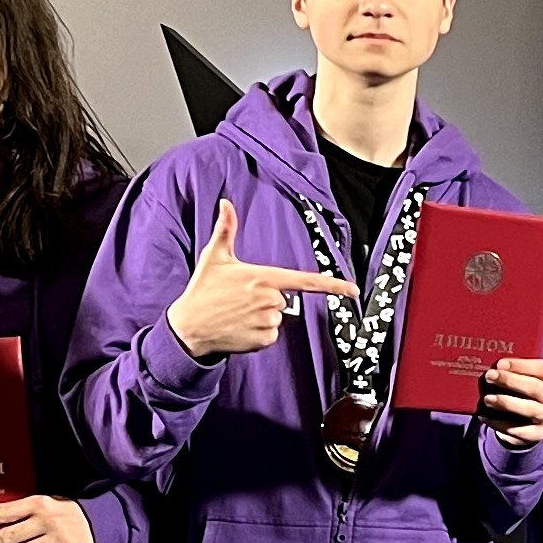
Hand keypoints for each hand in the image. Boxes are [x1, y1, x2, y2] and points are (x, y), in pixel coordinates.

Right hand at [164, 198, 351, 358]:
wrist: (189, 327)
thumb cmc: (203, 289)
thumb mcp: (214, 257)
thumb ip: (225, 229)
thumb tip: (226, 202)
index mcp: (262, 277)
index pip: (305, 280)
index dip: (332, 285)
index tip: (353, 289)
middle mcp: (269, 300)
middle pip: (284, 298)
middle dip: (267, 298)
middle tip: (240, 298)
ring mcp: (267, 322)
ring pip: (278, 318)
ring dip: (262, 316)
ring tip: (237, 313)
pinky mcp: (263, 340)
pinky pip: (271, 335)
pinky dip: (259, 333)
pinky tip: (240, 327)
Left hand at [480, 356, 542, 446]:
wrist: (525, 424)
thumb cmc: (519, 393)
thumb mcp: (520, 379)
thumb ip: (511, 372)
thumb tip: (490, 366)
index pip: (542, 368)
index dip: (521, 365)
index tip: (500, 363)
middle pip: (535, 387)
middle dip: (510, 381)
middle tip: (489, 376)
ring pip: (529, 409)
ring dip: (506, 403)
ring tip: (487, 399)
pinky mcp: (536, 434)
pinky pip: (517, 429)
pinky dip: (498, 423)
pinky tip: (484, 416)